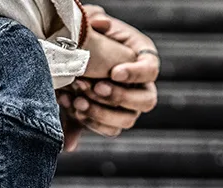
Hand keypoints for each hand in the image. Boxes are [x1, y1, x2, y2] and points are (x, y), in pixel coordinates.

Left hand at [57, 6, 159, 150]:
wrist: (72, 65)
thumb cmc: (87, 41)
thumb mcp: (92, 27)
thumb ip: (96, 20)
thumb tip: (101, 22)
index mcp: (142, 59)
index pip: (151, 69)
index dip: (135, 73)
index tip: (114, 72)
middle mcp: (142, 87)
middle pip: (146, 101)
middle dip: (119, 96)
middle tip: (96, 87)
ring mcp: (129, 108)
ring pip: (127, 120)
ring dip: (102, 113)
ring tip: (78, 101)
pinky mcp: (113, 123)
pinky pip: (109, 131)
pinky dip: (91, 123)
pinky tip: (72, 109)